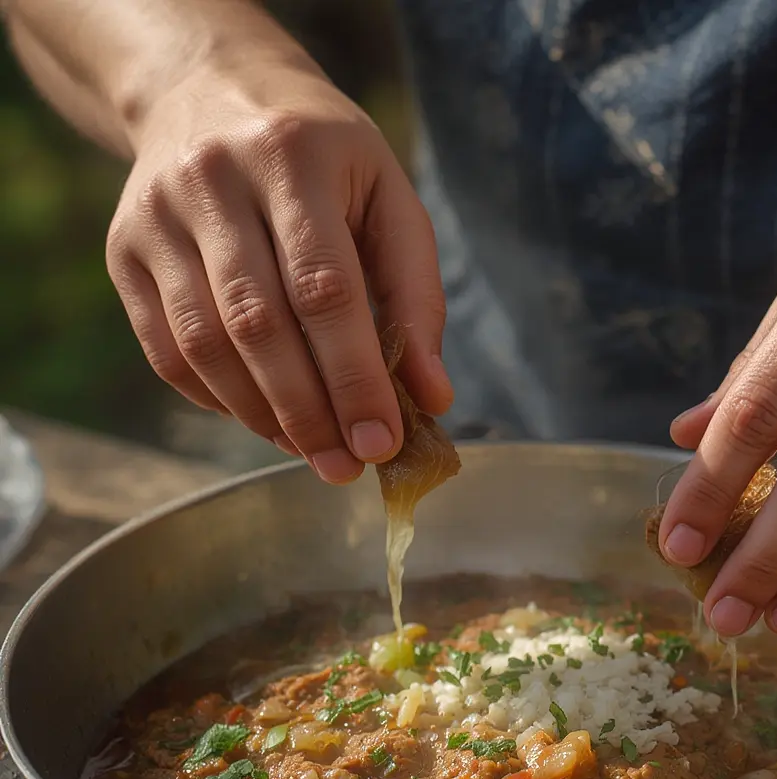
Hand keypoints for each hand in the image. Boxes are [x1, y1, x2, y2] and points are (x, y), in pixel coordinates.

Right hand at [105, 61, 450, 482]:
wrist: (208, 89)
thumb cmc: (324, 158)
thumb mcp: (388, 198)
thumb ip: (416, 296)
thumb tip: (431, 397)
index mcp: (293, 158)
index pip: (325, 289)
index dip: (355, 376)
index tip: (382, 442)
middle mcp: (211, 181)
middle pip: (258, 325)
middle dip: (309, 413)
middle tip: (346, 467)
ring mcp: (155, 217)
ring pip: (204, 345)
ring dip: (263, 417)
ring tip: (313, 452)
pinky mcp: (122, 251)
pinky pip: (166, 350)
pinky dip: (217, 400)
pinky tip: (263, 418)